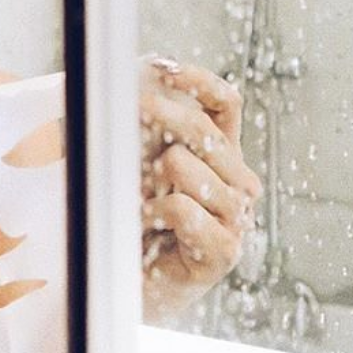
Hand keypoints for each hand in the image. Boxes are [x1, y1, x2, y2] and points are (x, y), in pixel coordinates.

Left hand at [139, 59, 261, 323]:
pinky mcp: (223, 251)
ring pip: (184, 164)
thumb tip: (113, 85)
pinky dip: (149, 211)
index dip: (198, 80)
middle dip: (156, 116)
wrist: (126, 285)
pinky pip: (180, 205)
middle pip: (202, 128)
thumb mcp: (129, 161)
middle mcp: (238, 182)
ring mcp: (236, 218)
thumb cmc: (127, 218)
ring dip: (146, 179)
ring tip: (136, 203)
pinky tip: (143, 226)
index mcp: (221, 154)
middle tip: (120, 117)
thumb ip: (131, 126)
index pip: (225, 103)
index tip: (160, 67)